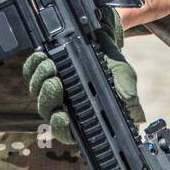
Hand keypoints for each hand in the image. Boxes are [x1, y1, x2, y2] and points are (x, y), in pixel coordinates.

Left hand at [22, 8, 137, 144]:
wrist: (104, 38)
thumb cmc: (113, 65)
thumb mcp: (124, 79)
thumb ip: (127, 97)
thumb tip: (139, 117)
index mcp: (80, 114)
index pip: (65, 131)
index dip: (60, 128)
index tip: (62, 117)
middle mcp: (63, 104)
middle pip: (46, 110)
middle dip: (48, 97)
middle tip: (56, 82)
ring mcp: (49, 87)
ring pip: (36, 91)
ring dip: (40, 80)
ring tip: (49, 66)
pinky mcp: (41, 70)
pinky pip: (30, 72)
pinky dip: (33, 66)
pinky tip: (41, 57)